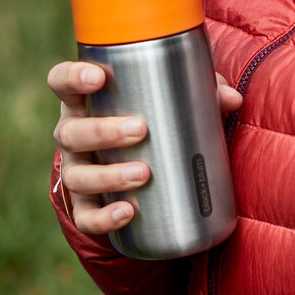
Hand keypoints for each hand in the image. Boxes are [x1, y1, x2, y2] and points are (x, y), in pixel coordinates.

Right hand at [48, 60, 242, 236]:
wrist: (135, 169)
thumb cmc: (150, 117)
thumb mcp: (169, 99)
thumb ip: (200, 91)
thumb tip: (232, 98)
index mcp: (85, 99)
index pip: (62, 81)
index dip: (73, 77)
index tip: (99, 77)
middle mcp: (73, 134)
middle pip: (73, 131)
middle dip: (104, 131)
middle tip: (140, 130)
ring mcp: (76, 171)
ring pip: (79, 175)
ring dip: (108, 175)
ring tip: (143, 174)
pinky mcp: (84, 206)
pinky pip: (86, 216)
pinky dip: (104, 217)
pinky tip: (128, 213)